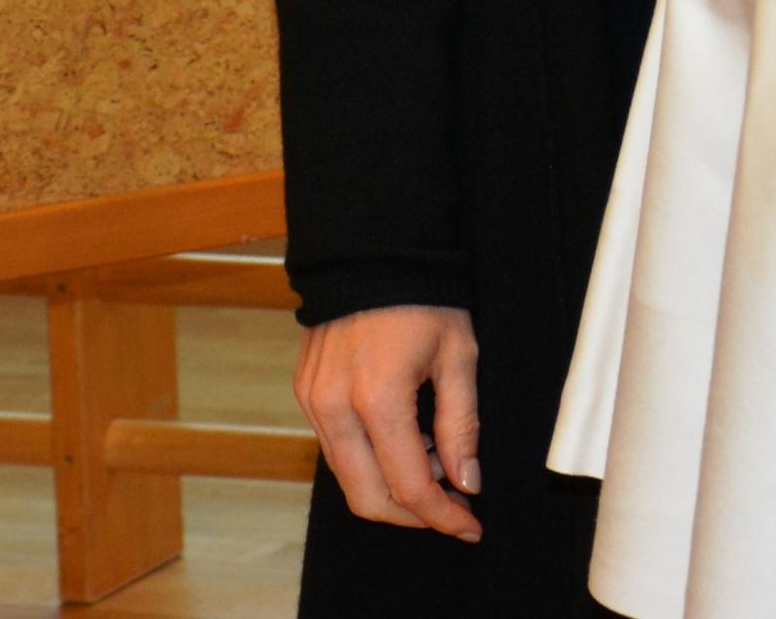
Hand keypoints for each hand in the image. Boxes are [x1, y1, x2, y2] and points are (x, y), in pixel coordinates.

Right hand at [296, 302, 483, 538]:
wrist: (371, 250)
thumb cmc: (425, 296)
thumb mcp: (459, 355)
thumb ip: (462, 424)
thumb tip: (466, 482)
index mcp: (378, 399)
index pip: (409, 485)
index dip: (442, 516)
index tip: (471, 526)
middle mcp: (334, 408)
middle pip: (368, 497)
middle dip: (413, 515)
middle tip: (454, 509)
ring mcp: (311, 402)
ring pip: (348, 477)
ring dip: (392, 487)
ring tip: (437, 462)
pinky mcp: (304, 394)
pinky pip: (336, 448)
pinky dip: (371, 460)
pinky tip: (407, 439)